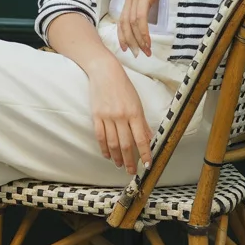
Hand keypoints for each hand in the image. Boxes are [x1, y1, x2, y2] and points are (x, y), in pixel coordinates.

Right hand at [87, 54, 152, 174]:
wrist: (105, 72)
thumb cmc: (123, 86)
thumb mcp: (137, 102)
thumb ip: (142, 122)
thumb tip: (148, 138)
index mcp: (135, 113)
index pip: (141, 138)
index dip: (145, 153)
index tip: (147, 164)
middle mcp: (121, 116)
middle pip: (126, 144)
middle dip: (130, 160)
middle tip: (132, 171)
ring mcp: (108, 117)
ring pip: (113, 143)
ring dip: (117, 157)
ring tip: (120, 165)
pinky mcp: (96, 116)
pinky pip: (100, 136)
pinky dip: (104, 148)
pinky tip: (108, 155)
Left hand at [118, 0, 178, 57]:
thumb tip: (151, 12)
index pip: (123, 18)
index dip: (123, 34)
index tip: (128, 47)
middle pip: (124, 24)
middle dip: (130, 41)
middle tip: (137, 54)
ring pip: (131, 23)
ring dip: (138, 40)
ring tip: (145, 51)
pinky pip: (140, 17)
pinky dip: (143, 31)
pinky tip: (148, 40)